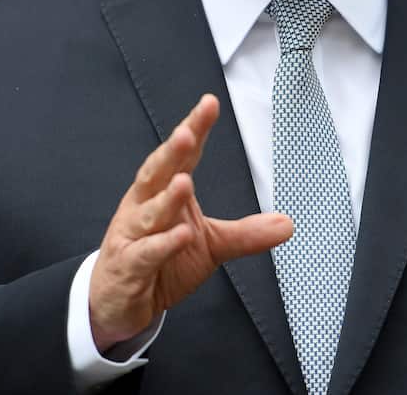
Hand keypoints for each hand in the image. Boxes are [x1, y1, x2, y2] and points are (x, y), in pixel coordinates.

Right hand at [88, 94, 292, 351]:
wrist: (118, 303)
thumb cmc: (161, 263)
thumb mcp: (211, 245)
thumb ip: (246, 233)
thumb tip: (288, 224)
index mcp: (162, 192)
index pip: (182, 156)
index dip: (194, 128)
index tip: (209, 103)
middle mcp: (143, 206)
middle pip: (157, 173)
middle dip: (171, 152)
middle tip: (186, 132)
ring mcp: (131, 235)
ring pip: (149, 212)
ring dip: (166, 198)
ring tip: (184, 182)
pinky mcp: (128, 266)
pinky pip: (146, 253)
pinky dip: (162, 244)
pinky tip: (179, 234)